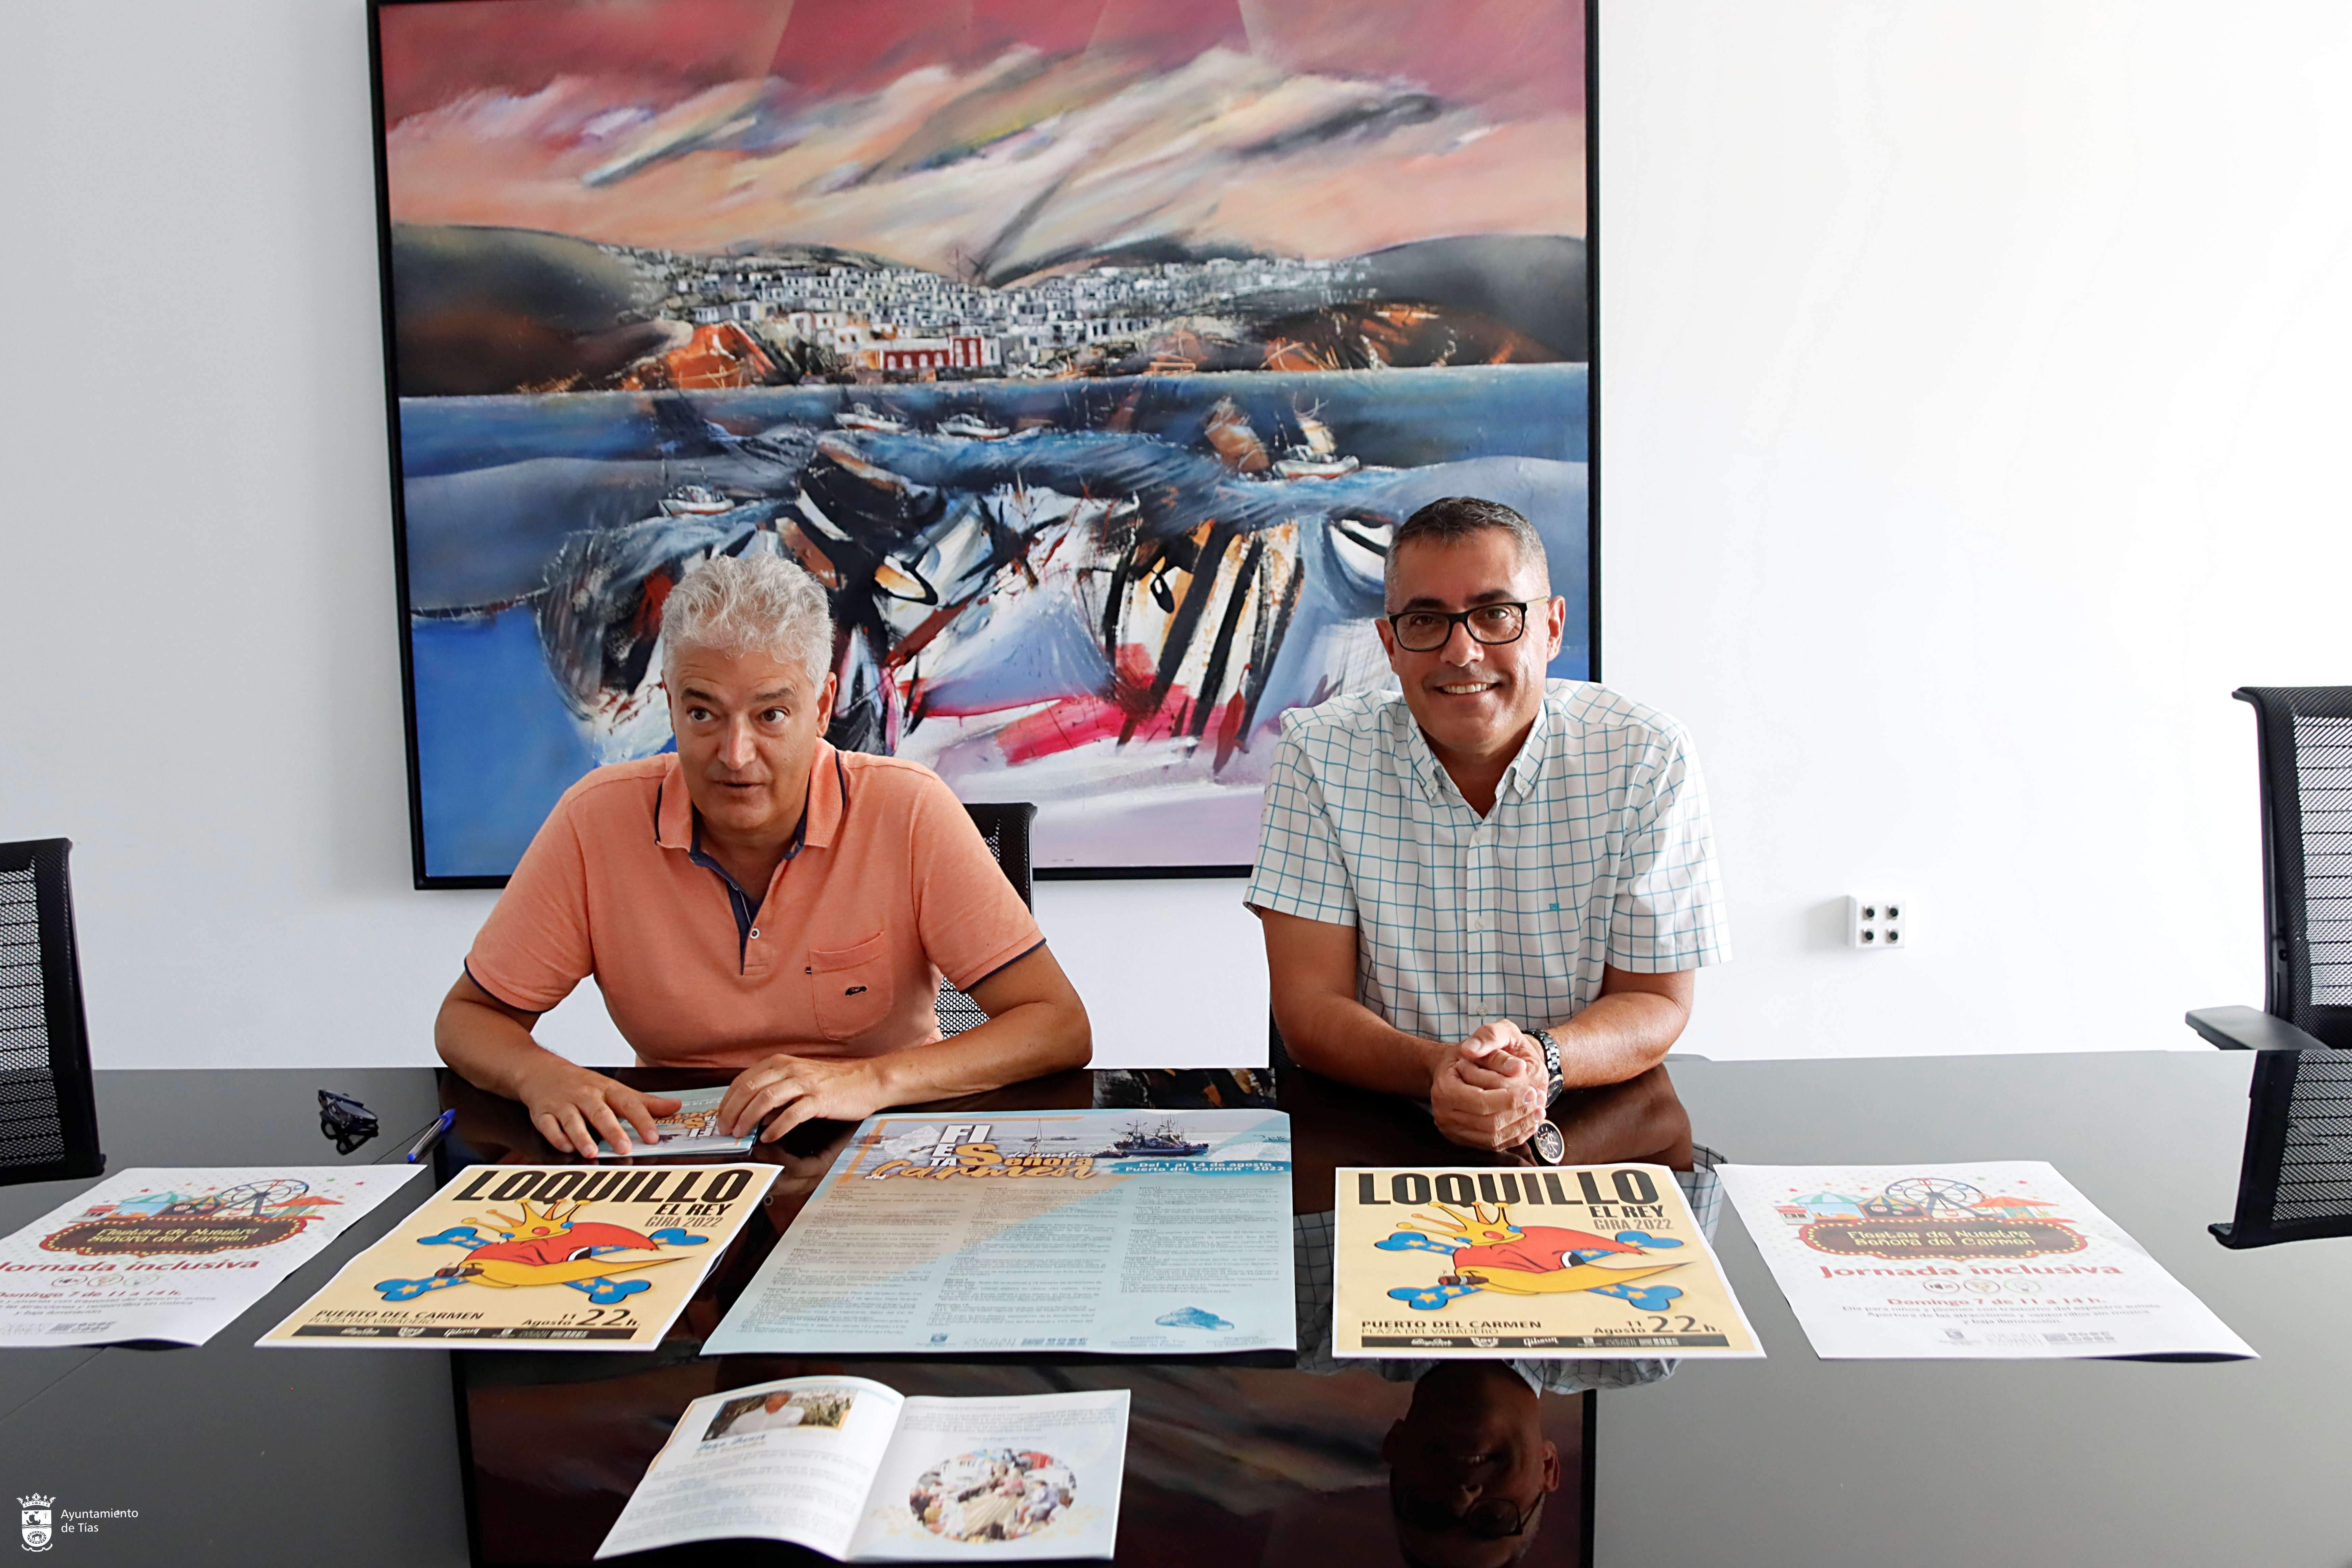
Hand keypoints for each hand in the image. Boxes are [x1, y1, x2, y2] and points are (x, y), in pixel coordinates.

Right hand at [512, 1058, 680, 1157]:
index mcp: (607, 1090)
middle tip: (624, 1148)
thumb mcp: (615, 1089)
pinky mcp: (542, 1113)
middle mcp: (586, 1096)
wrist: (541, 1071)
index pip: (629, 1104)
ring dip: (582, 1137)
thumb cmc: (583, 1084)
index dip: (642, 1120)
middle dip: (612, 1131)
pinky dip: (557, 1137)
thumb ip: (645, 1102)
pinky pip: (548, 1126)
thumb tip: (675, 1106)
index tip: (653, 1136)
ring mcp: (563, 1104)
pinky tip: (566, 1147)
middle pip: (600, 1113)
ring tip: (592, 1152)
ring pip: (573, 1120)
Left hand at [717, 1054, 887, 1142]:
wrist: (867, 1081)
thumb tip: (751, 1113)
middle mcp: (790, 1069)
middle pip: (750, 1089)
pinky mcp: (819, 1100)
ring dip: (748, 1119)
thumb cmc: (832, 1082)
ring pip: (766, 1099)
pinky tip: (768, 1137)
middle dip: (732, 1111)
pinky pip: (792, 1115)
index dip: (728, 1100)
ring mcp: (805, 1084)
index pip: (744, 1080)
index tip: (721, 1117)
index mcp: (781, 1063)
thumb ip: (775, 1090)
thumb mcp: (798, 1078)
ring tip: (741, 1134)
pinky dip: (776, 1128)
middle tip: (725, 1129)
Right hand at [1429, 1021, 1546, 1151]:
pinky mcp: (1464, 1139)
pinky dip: (1515, 1136)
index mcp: (1445, 1087)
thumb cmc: (1475, 1051)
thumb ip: (1495, 1040)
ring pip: (1493, 1137)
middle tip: (1540, 1101)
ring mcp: (1453, 1129)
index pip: (1481, 1101)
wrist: (1460, 1066)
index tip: (1532, 1091)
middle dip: (1518, 1113)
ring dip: (1520, 1126)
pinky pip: (1493, 1145)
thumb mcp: (1487, 1033)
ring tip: (1538, 1111)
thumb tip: (1517, 1067)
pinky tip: (1529, 1123)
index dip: (1510, 1099)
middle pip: (1488, 1122)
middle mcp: (1444, 1112)